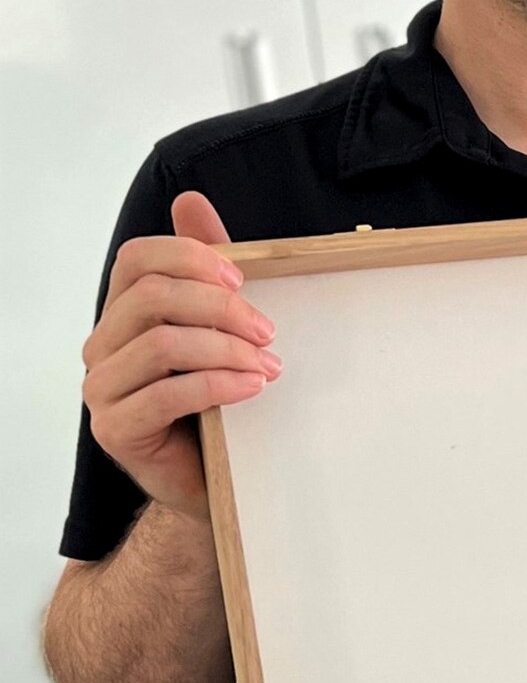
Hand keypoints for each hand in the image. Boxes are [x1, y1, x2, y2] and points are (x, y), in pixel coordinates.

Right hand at [81, 191, 278, 520]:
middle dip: (219, 308)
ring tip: (269, 365)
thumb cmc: (215, 403)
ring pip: (161, 344)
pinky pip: (164, 395)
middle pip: (151, 297)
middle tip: (268, 331)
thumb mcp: (219, 331)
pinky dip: (217, 384)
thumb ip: (207, 272)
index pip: (138, 259)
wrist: (209, 481)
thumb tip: (191, 201)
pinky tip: (253, 386)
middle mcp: (102, 346)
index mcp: (122, 314)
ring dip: (225, 349)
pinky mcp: (114, 430)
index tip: (242, 279)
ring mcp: (102, 389)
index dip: (190, 258)